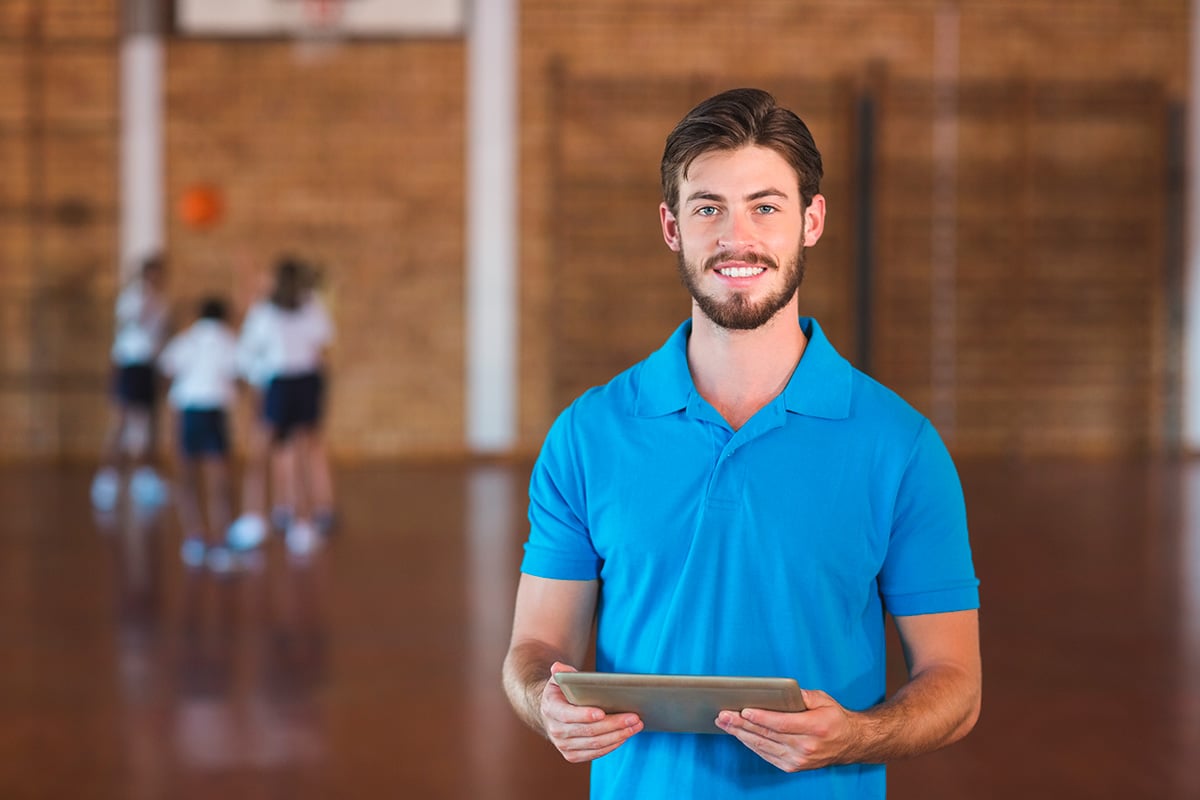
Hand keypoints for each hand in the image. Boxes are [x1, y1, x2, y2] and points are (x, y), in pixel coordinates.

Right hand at [540, 662, 643, 762]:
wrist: (551, 714)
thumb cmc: (560, 693)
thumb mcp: (559, 680)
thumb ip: (562, 672)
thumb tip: (558, 667)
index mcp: (551, 710)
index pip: (568, 715)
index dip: (585, 715)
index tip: (602, 712)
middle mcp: (556, 731)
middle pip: (589, 731)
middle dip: (613, 724)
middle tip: (633, 717)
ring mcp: (564, 746)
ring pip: (595, 744)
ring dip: (618, 735)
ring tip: (635, 726)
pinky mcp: (573, 755)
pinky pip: (596, 753)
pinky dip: (612, 745)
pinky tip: (625, 735)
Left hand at [716, 688, 860, 771]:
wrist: (849, 743)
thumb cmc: (834, 718)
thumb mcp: (823, 700)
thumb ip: (802, 696)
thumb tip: (780, 691)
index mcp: (815, 728)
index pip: (782, 724)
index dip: (761, 718)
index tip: (744, 710)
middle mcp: (806, 746)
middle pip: (768, 735)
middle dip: (742, 724)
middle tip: (723, 715)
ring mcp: (798, 759)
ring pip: (763, 746)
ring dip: (741, 734)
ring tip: (724, 723)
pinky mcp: (793, 766)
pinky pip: (766, 755)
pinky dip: (750, 744)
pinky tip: (739, 734)